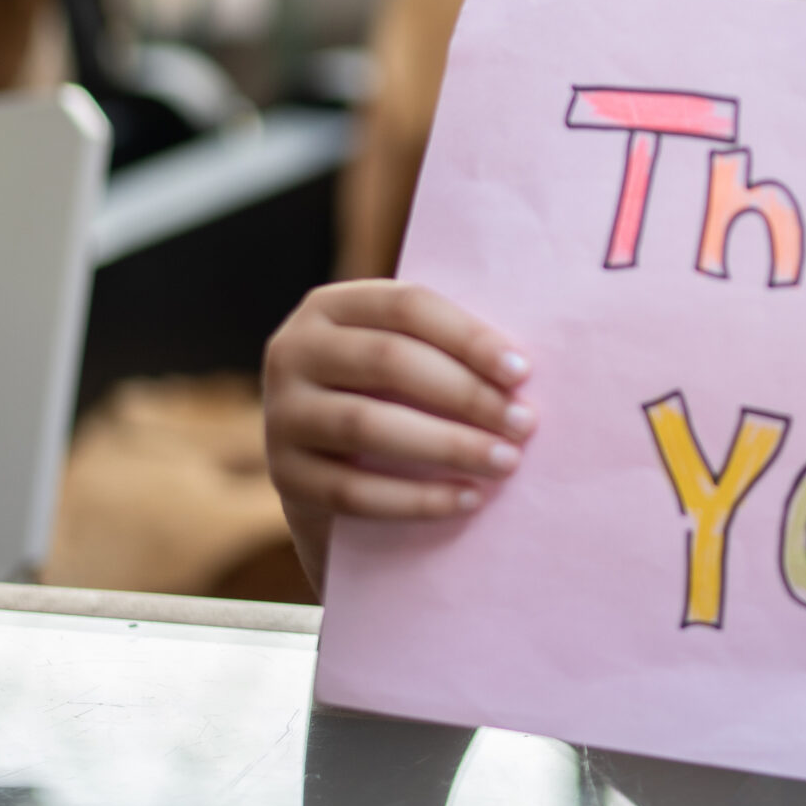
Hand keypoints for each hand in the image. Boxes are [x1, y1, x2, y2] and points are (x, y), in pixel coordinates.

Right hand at [263, 280, 536, 520]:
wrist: (330, 474)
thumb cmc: (393, 400)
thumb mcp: (409, 359)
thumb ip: (447, 351)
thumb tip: (521, 372)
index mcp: (331, 306)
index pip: (407, 306)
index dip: (468, 337)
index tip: (523, 372)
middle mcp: (294, 351)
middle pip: (388, 360)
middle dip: (466, 393)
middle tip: (524, 423)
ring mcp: (281, 415)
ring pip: (367, 424)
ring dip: (447, 445)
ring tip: (505, 461)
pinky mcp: (284, 477)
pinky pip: (352, 491)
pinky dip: (416, 499)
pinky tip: (468, 499)